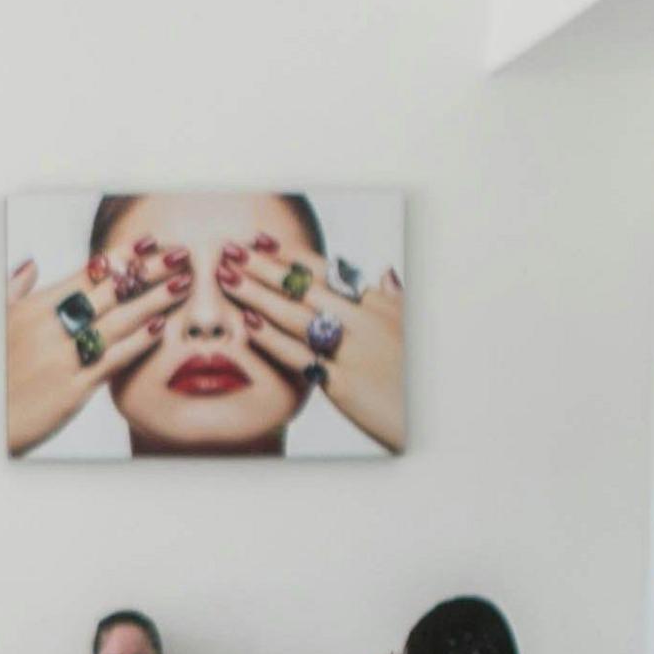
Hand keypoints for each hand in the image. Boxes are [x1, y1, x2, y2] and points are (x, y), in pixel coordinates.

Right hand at [4, 245, 189, 454]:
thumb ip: (14, 290)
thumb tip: (31, 264)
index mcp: (34, 308)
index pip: (87, 274)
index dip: (121, 256)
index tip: (149, 242)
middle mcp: (50, 328)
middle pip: (109, 291)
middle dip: (148, 270)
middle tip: (180, 255)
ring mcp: (62, 358)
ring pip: (117, 321)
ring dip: (153, 300)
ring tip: (182, 284)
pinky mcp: (72, 389)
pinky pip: (111, 360)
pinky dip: (137, 342)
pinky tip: (159, 329)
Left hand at [215, 237, 404, 451]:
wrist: (427, 414)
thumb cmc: (415, 371)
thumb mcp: (411, 327)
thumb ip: (393, 298)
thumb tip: (383, 271)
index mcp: (378, 304)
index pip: (325, 271)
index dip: (288, 254)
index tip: (258, 240)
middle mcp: (364, 321)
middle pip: (303, 287)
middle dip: (262, 266)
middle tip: (228, 251)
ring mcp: (352, 351)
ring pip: (295, 315)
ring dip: (257, 293)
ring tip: (226, 278)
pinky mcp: (343, 384)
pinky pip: (299, 355)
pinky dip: (271, 337)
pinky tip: (247, 323)